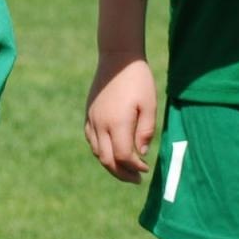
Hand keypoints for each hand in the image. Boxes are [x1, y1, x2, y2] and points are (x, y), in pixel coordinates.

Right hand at [85, 52, 156, 182]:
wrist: (117, 59)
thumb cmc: (138, 80)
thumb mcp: (149, 104)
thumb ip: (146, 131)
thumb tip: (141, 153)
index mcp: (117, 123)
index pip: (123, 156)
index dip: (135, 167)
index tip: (146, 169)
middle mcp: (101, 124)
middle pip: (107, 159)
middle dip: (121, 173)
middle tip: (136, 179)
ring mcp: (92, 118)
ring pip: (96, 151)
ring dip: (110, 164)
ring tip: (125, 168)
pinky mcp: (89, 113)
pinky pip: (91, 139)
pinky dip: (100, 150)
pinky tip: (111, 151)